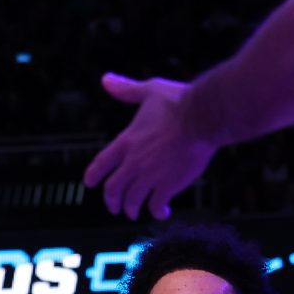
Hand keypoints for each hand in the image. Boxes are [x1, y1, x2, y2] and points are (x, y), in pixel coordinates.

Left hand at [81, 73, 213, 220]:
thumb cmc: (180, 101)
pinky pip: (156, 206)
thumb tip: (106, 80)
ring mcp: (149, 176)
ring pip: (132, 201)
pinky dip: (157, 212)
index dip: (93, 176)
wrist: (203, 117)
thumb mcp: (149, 90)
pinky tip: (163, 212)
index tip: (90, 184)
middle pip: (113, 189)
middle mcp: (133, 161)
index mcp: (127, 140)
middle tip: (116, 207)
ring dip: (132, 210)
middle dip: (112, 201)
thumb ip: (127, 90)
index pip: (101, 163)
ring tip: (135, 213)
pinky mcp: (168, 186)